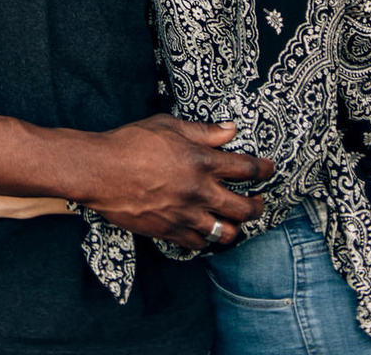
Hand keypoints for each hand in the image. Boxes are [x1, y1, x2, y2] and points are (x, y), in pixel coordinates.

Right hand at [77, 116, 271, 249]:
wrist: (101, 171)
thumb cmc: (131, 142)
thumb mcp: (167, 125)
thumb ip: (202, 131)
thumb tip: (230, 130)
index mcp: (201, 161)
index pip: (246, 168)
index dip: (263, 169)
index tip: (270, 169)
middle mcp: (199, 191)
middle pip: (244, 208)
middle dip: (258, 206)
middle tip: (259, 201)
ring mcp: (186, 215)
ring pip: (225, 233)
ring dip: (234, 227)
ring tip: (235, 222)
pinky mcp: (170, 232)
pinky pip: (199, 244)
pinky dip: (206, 239)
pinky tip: (205, 230)